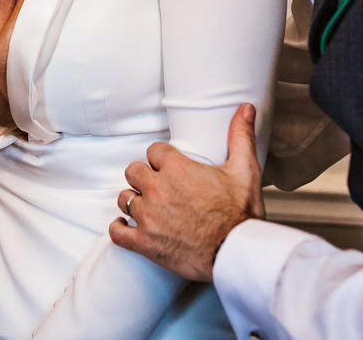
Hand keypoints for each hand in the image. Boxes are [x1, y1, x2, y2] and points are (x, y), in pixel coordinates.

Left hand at [108, 103, 264, 283]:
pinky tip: (126, 227)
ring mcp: (148, 216)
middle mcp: (157, 189)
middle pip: (133, 171)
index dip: (161, 159)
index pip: (153, 151)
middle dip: (144, 177)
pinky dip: (119, 229)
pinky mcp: (144, 242)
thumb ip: (240, 136)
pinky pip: (117, 232)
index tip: (168, 167)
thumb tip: (245, 109)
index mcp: (176, 168)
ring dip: (133, 200)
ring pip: (124, 198)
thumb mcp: (245, 170)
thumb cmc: (240, 216)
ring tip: (146, 206)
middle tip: (158, 187)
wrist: (236, 253)